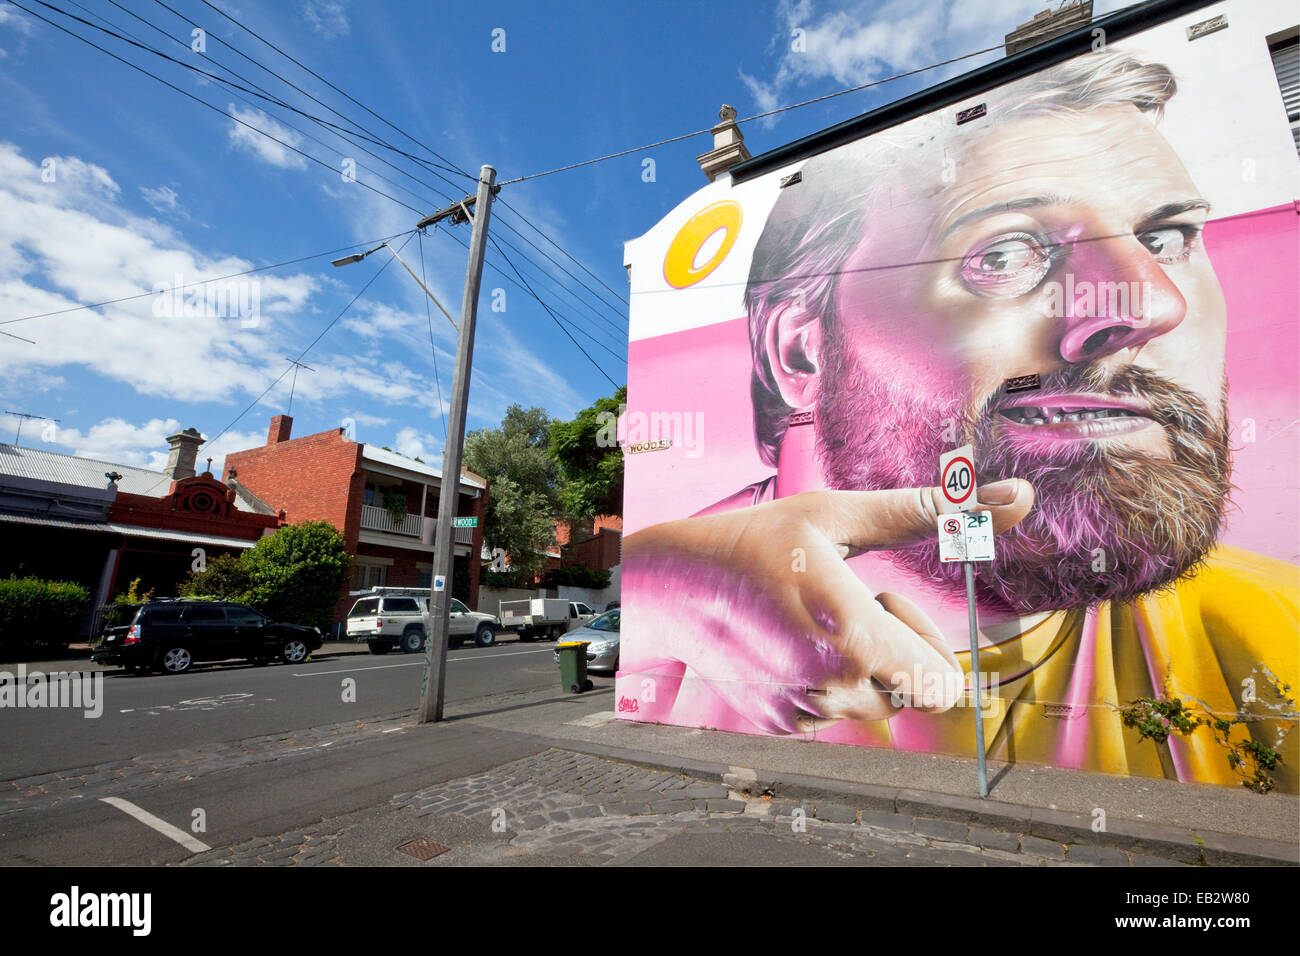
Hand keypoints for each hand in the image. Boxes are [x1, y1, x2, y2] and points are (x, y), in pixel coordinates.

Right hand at [621, 479, 1033, 733]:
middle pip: (914, 694)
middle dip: (897, 649)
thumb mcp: (839, 513)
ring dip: (863, 665)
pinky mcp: (782, 724)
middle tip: (846, 603)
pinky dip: (827, 681)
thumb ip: (934, 511)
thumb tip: (1019, 501)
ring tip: (814, 620)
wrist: (671, 584)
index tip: (886, 599)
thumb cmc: (757, 540)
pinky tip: (789, 641)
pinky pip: (834, 714)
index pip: (947, 686)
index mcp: (854, 635)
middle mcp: (832, 686)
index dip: (929, 642)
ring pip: (875, 707)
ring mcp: (804, 712)